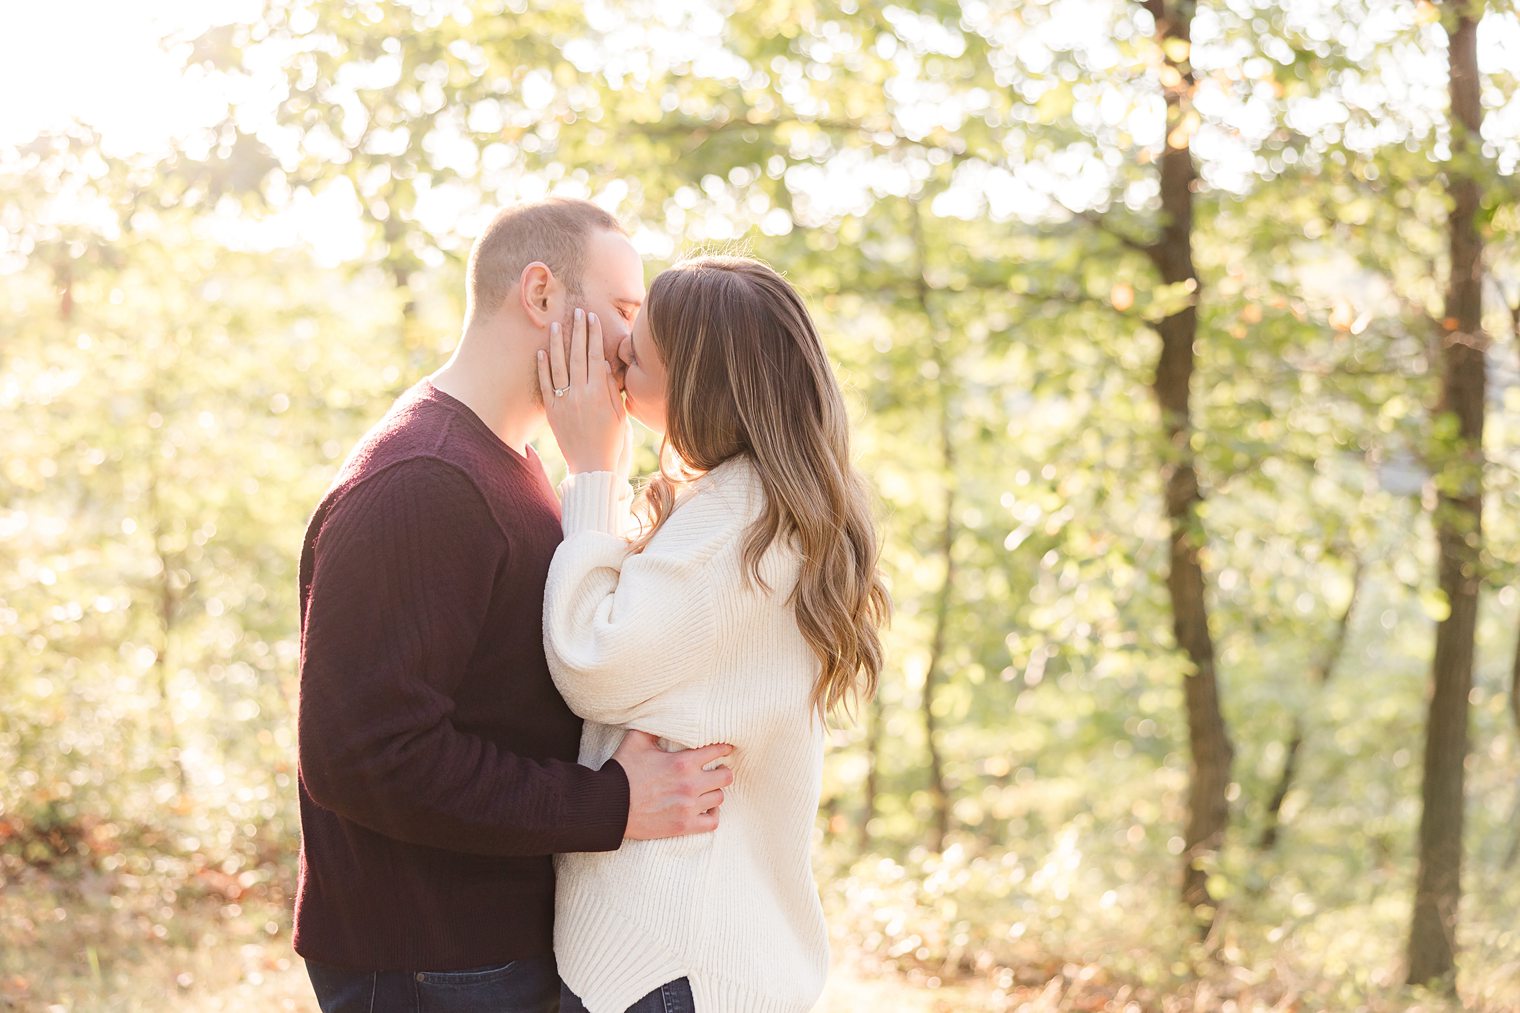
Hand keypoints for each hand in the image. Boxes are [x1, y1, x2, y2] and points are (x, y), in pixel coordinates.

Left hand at [537, 308, 626, 473]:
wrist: (591, 466)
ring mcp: (564, 401)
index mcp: (599, 393)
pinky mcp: (552, 411)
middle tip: (577, 311)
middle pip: (578, 356)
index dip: (594, 336)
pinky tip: (541, 352)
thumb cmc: (610, 442)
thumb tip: (602, 363)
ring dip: (557, 343)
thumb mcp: (618, 414)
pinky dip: (542, 368)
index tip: (592, 319)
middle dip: (578, 332)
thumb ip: (609, 388)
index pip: (595, 356)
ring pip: (559, 366)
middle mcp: (581, 394)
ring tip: (556, 324)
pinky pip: (545, 385)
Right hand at [613, 730, 734, 839]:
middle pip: (726, 776)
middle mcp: (690, 784)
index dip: (724, 748)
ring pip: (719, 797)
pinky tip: (705, 808)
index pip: (717, 751)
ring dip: (714, 792)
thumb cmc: (622, 772)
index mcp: (683, 762)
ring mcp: (688, 807)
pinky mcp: (684, 826)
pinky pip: (713, 821)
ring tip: (707, 789)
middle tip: (715, 770)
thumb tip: (662, 716)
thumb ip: (653, 728)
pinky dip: (712, 814)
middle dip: (722, 771)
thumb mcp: (636, 741)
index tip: (725, 749)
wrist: (609, 806)